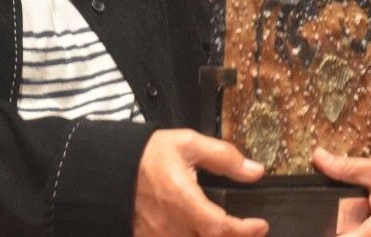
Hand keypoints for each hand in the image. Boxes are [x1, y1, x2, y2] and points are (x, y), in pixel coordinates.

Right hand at [134, 129, 268, 236]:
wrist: (110, 167)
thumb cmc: (148, 154)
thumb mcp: (188, 143)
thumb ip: (224, 157)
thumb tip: (255, 171)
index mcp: (182, 199)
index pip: (219, 227)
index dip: (244, 231)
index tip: (260, 226)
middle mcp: (169, 224)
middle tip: (250, 230)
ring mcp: (157, 235)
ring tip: (228, 230)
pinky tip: (201, 231)